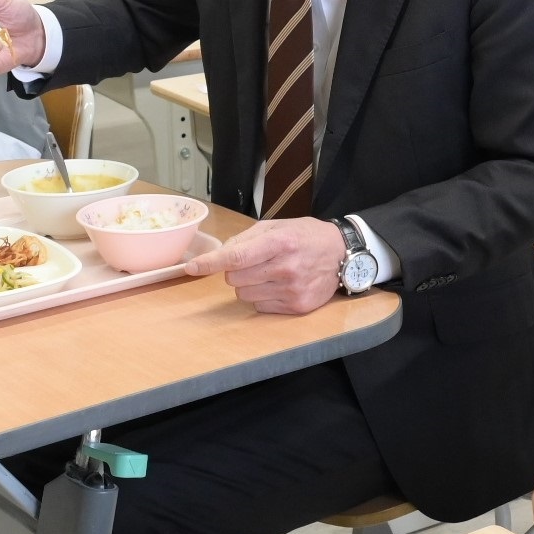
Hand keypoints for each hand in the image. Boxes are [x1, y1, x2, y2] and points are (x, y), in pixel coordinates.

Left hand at [186, 217, 346, 315]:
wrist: (342, 254)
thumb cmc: (306, 236)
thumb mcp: (278, 226)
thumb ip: (246, 238)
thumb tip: (221, 254)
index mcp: (279, 242)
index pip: (236, 257)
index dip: (210, 263)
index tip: (191, 268)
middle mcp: (286, 268)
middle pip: (234, 278)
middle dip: (236, 271)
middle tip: (255, 262)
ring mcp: (291, 290)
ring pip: (244, 294)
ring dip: (249, 284)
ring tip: (270, 273)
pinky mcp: (296, 307)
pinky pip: (260, 306)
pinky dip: (262, 296)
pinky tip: (279, 285)